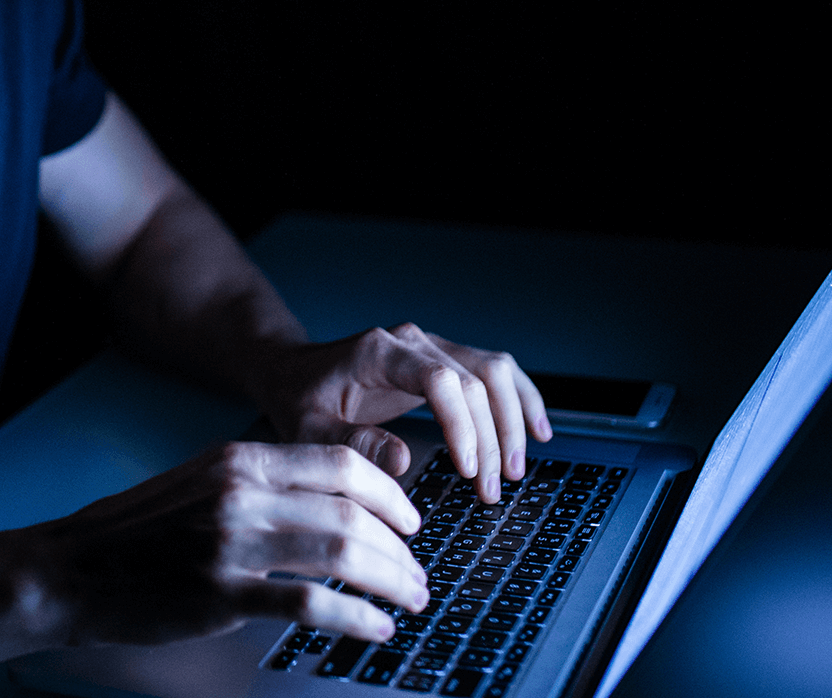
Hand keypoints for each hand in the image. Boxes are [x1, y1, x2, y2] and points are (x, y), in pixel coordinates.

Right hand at [33, 442, 429, 645]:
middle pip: (353, 511)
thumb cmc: (137, 533)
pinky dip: (357, 617)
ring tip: (411, 600)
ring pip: (342, 552)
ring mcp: (230, 542)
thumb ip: (263, 485)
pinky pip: (310, 603)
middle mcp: (240, 492)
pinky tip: (376, 628)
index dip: (392, 494)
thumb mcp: (202, 483)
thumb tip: (336, 504)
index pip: (343, 463)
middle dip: (402, 548)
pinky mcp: (221, 593)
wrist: (70, 569)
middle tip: (419, 573)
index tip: (412, 521)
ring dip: (391, 580)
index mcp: (239, 460)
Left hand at [260, 324, 551, 503]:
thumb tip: (402, 461)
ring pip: (494, 373)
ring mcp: (431, 346)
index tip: (470, 470)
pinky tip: (539, 431)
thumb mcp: (309, 430)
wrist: (292, 371)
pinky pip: (494, 372)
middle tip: (493, 490)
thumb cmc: (299, 399)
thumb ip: (352, 444)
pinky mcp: (444, 359)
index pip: (439, 379)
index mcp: (377, 352)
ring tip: (516, 471)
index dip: (462, 424)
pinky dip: (521, 400)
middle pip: (474, 380)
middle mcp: (411, 341)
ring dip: (513, 422)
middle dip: (491, 439)